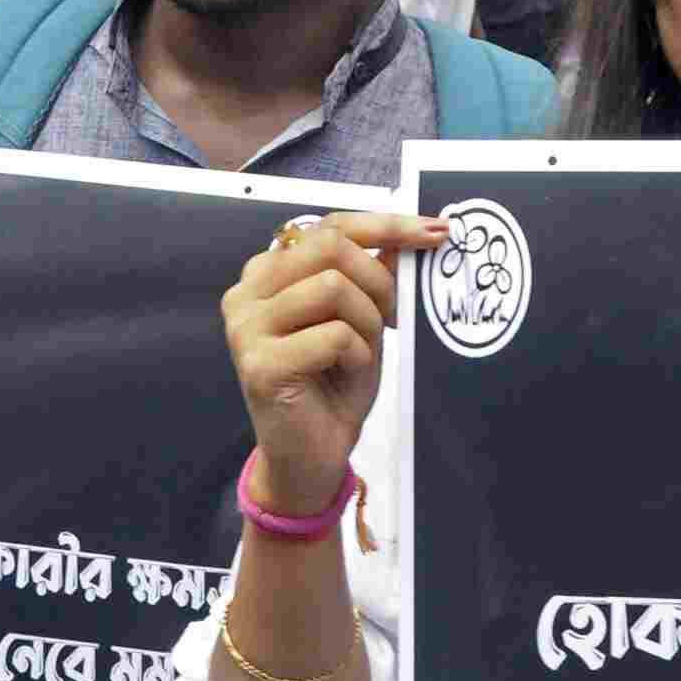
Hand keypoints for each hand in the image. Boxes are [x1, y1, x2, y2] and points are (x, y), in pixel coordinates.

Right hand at [221, 213, 447, 513]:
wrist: (309, 455)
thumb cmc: (333, 385)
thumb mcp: (362, 319)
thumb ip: (373, 274)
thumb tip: (405, 234)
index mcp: (267, 273)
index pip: (328, 226)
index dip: (385, 225)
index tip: (434, 232)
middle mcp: (246, 293)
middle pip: (329, 246)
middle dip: (378, 279)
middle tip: (393, 316)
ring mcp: (246, 327)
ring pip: (333, 288)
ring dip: (368, 322)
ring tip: (362, 352)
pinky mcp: (259, 363)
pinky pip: (334, 335)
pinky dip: (359, 354)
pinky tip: (347, 373)